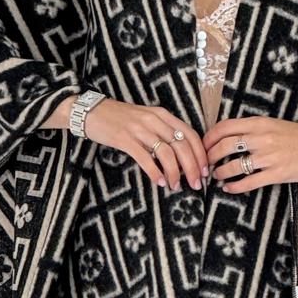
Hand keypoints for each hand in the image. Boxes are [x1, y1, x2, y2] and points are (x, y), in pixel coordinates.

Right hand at [81, 98, 208, 190]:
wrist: (92, 111)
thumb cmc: (121, 119)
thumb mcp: (147, 120)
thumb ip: (164, 132)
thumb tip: (182, 157)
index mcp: (162, 115)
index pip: (190, 134)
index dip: (200, 154)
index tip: (205, 170)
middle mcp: (154, 120)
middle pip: (182, 145)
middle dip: (192, 167)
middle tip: (196, 184)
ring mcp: (139, 129)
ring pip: (166, 153)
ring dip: (175, 173)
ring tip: (176, 186)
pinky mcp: (124, 139)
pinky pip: (145, 158)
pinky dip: (155, 172)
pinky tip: (159, 182)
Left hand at [203, 117, 297, 193]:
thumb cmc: (296, 135)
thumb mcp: (272, 124)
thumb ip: (251, 128)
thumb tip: (225, 137)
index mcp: (259, 123)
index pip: (225, 127)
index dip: (209, 137)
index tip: (203, 146)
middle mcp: (262, 138)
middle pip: (225, 146)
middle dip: (210, 157)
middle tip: (206, 164)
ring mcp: (270, 157)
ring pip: (234, 166)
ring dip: (221, 173)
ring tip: (217, 177)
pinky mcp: (278, 174)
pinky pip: (249, 182)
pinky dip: (235, 187)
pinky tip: (229, 189)